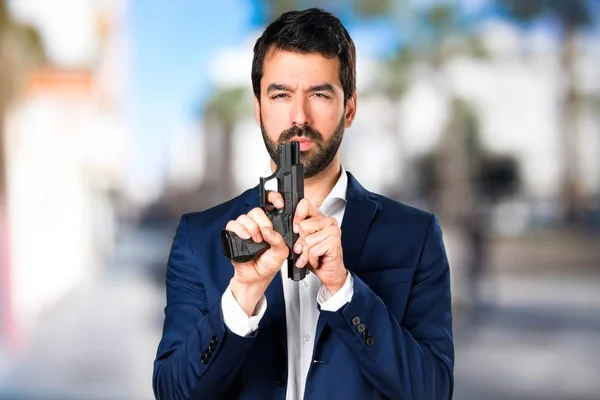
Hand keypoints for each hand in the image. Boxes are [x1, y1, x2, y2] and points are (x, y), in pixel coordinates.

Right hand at [225, 191, 287, 315]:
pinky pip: (232, 224)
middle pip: (257, 210)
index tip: (279, 203)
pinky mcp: (234, 235)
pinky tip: (245, 237)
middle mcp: (257, 224)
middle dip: (262, 221)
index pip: (270, 205)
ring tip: (256, 240)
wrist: (256, 278)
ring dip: (251, 228)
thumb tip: (268, 231)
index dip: (274, 199)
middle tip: (265, 234)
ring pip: (244, 217)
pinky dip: (239, 229)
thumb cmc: (268, 264)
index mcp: (270, 225)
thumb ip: (278, 240)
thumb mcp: (281, 253)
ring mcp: (245, 229)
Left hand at [292, 199, 346, 294]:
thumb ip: (298, 232)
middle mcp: (328, 222)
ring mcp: (333, 231)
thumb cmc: (318, 258)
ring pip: (307, 240)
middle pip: (303, 226)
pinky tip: (317, 260)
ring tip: (312, 257)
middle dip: (301, 242)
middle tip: (305, 249)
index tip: (295, 229)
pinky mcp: (334, 242)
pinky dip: (312, 259)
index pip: (305, 205)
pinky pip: (313, 250)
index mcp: (320, 218)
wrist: (331, 273)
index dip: (297, 217)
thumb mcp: (304, 242)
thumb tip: (293, 227)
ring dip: (306, 254)